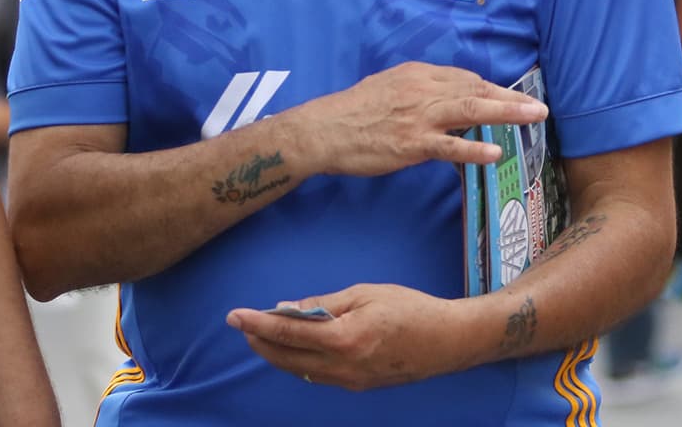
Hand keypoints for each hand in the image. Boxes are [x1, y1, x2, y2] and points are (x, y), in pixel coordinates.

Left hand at [227, 284, 472, 389]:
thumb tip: (290, 308)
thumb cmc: (408, 308)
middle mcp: (343, 367)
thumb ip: (325, 303)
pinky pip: (318, 375)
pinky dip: (298, 362)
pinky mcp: (358, 386)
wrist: (445, 341)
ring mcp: (350, 381)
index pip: (290, 332)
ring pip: (301, 370)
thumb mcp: (365, 294)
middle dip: (261, 342)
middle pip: (288, 358)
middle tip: (241, 325)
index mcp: (344, 338)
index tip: (235, 316)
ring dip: (277, 354)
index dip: (259, 323)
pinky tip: (292, 349)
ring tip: (260, 336)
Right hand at [292, 61, 546, 175]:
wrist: (325, 128)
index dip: (491, 89)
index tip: (511, 98)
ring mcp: (419, 116)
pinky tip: (495, 150)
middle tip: (539, 108)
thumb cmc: (354, 110)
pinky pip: (449, 145)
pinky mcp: (412, 143)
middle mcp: (422, 89)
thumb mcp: (387, 85)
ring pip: (470, 110)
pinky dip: (474, 147)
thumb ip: (417, 89)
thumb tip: (442, 96)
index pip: (464, 78)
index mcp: (417, 74)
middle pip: (475, 90)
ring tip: (533, 118)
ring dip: (506, 113)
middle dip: (510, 98)